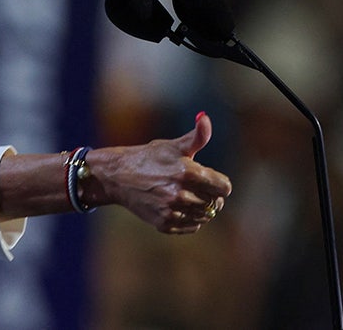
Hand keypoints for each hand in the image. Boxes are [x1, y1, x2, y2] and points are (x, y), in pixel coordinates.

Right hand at [82, 112, 231, 233]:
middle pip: (216, 203)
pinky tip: (177, 206)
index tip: (209, 180)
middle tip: (196, 188)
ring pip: (205, 216)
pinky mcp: (164, 223)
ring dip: (201, 208)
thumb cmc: (149, 158)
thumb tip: (205, 117)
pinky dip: (189, 218)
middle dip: (210, 195)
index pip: (224, 188)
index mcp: (188, 172)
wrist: (117, 176)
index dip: (220, 183)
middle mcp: (181, 193)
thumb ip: (197, 136)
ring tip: (187, 197)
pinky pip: (191, 226)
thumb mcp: (173, 146)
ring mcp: (172, 210)